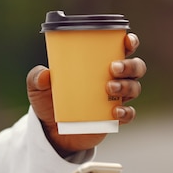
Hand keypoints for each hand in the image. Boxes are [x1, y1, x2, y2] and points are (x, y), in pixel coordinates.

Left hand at [28, 33, 146, 156]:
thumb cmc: (48, 101)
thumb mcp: (38, 88)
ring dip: (127, 86)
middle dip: (130, 65)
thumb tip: (45, 74)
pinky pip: (129, 114)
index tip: (127, 40)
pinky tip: (115, 112)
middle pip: (135, 67)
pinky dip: (126, 112)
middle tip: (113, 68)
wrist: (51, 131)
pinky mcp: (114, 119)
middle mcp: (113, 79)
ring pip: (134, 88)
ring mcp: (115, 99)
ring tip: (109, 88)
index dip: (130, 42)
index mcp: (99, 64)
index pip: (122, 48)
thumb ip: (36, 78)